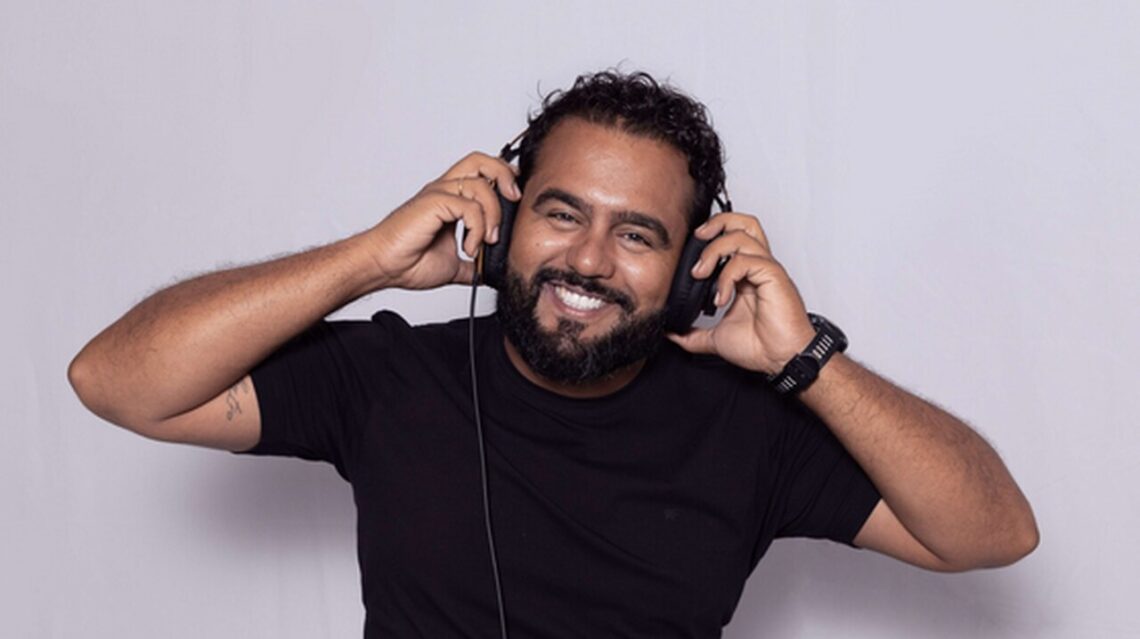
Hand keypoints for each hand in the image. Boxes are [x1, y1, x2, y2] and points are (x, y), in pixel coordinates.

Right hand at [362, 152, 520, 289]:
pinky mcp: (433, 203)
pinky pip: (469, 206)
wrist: (384, 266)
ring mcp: (438, 194)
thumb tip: (488, 274)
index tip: (515, 196)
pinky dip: (477, 228)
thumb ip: (473, 264)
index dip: (502, 175)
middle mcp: (444, 191)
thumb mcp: (454, 265)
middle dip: (505, 176)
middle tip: (513, 201)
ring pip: (480, 184)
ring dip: (493, 215)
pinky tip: (470, 247)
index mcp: (449, 199)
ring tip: (486, 241)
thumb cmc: (408, 261)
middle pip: (481, 160)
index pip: (481, 171)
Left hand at [667, 212, 816, 374]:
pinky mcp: (773, 276)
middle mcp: (758, 267)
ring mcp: (767, 270)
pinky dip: (726, 276)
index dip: (711, 236)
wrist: (781, 360)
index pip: (732, 237)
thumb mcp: (715, 338)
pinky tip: (720, 298)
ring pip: (742, 235)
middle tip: (697, 240)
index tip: (690, 253)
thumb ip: (693, 334)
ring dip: (714, 250)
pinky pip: (745, 261)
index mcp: (746, 275)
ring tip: (700, 274)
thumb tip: (672, 334)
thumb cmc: (760, 347)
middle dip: (717, 223)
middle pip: (743, 222)